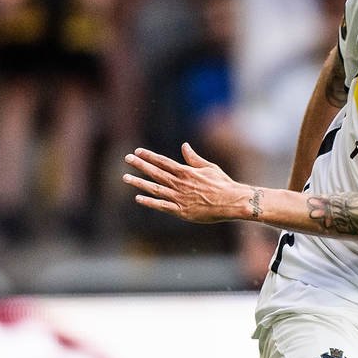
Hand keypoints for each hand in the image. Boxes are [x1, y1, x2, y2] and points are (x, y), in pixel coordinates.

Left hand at [124, 143, 249, 222]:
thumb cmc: (223, 184)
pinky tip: (138, 198)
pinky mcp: (181, 211)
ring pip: (155, 188)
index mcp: (186, 171)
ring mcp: (179, 197)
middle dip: (140, 165)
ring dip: (139, 182)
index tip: (137, 151)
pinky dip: (149, 202)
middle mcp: (180, 183)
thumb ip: (194, 158)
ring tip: (126, 177)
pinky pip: (162, 206)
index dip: (149, 156)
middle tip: (127, 158)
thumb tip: (184, 146)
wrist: (232, 202)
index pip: (163, 161)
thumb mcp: (209, 167)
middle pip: (155, 172)